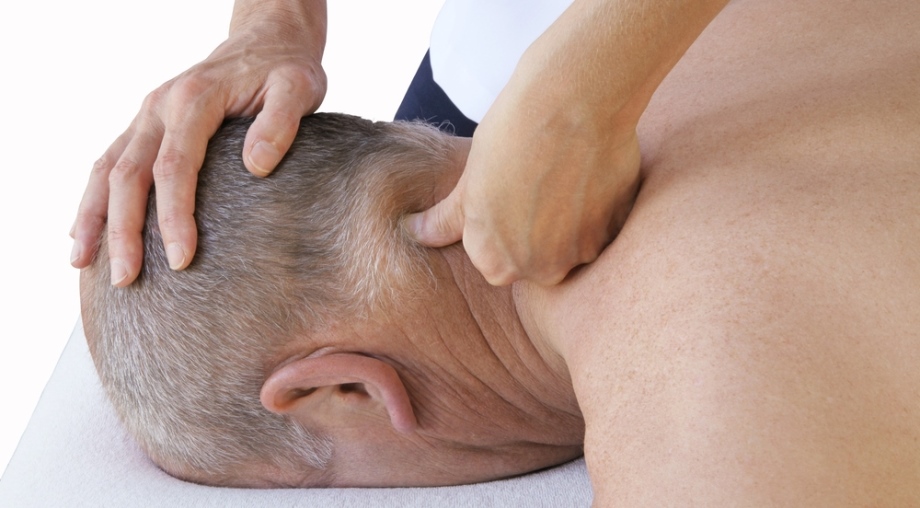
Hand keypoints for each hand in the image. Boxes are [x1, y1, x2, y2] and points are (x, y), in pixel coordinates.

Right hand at [70, 2, 326, 286]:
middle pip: (128, 174)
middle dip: (124, 230)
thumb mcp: (298, 87)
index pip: (174, 167)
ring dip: (94, 217)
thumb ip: (281, 123)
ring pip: (107, 169)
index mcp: (194, 99)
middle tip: (125, 279)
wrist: (268, 39)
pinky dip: (94, 199)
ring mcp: (148, 115)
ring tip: (85, 264)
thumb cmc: (286, 68)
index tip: (181, 259)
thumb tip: (257, 166)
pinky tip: (86, 233)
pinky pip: (109, 163)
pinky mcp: (147, 125)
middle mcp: (160, 106)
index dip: (175, 216)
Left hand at [406, 87, 640, 285]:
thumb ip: (445, 222)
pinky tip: (588, 173)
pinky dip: (599, 208)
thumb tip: (413, 233)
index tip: (507, 199)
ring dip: (570, 222)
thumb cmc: (511, 137)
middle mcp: (540, 269)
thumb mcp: (467, 183)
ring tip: (563, 175)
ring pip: (573, 247)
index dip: (501, 229)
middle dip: (537, 233)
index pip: (496, 263)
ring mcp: (581, 252)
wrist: (571, 100)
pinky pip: (604, 228)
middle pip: (537, 261)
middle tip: (536, 185)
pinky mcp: (615, 229)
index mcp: (496, 262)